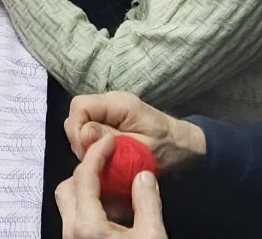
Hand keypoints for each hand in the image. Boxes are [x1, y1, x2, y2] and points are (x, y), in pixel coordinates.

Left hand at [57, 133, 165, 238]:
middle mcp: (72, 232)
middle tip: (110, 162)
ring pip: (70, 203)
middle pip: (68, 187)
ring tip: (116, 185)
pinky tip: (116, 209)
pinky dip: (92, 205)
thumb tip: (143, 176)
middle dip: (87, 170)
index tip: (110, 140)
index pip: (83, 177)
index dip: (97, 153)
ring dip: (88, 188)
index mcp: (87, 226)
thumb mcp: (153, 236)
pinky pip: (78, 217)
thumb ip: (148, 202)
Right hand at [63, 92, 206, 169]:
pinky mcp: (112, 118)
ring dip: (86, 142)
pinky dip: (94, 142)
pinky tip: (106, 155)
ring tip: (102, 159)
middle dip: (80, 138)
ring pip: (82, 121)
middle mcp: (112, 101)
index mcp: (120, 104)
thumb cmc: (168, 149)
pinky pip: (92, 126)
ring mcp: (111, 109)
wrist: (185, 146)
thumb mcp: (142, 149)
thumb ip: (113, 140)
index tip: (86, 153)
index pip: (80, 106)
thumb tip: (83, 133)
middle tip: (94, 160)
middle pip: (78, 112)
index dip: (76, 129)